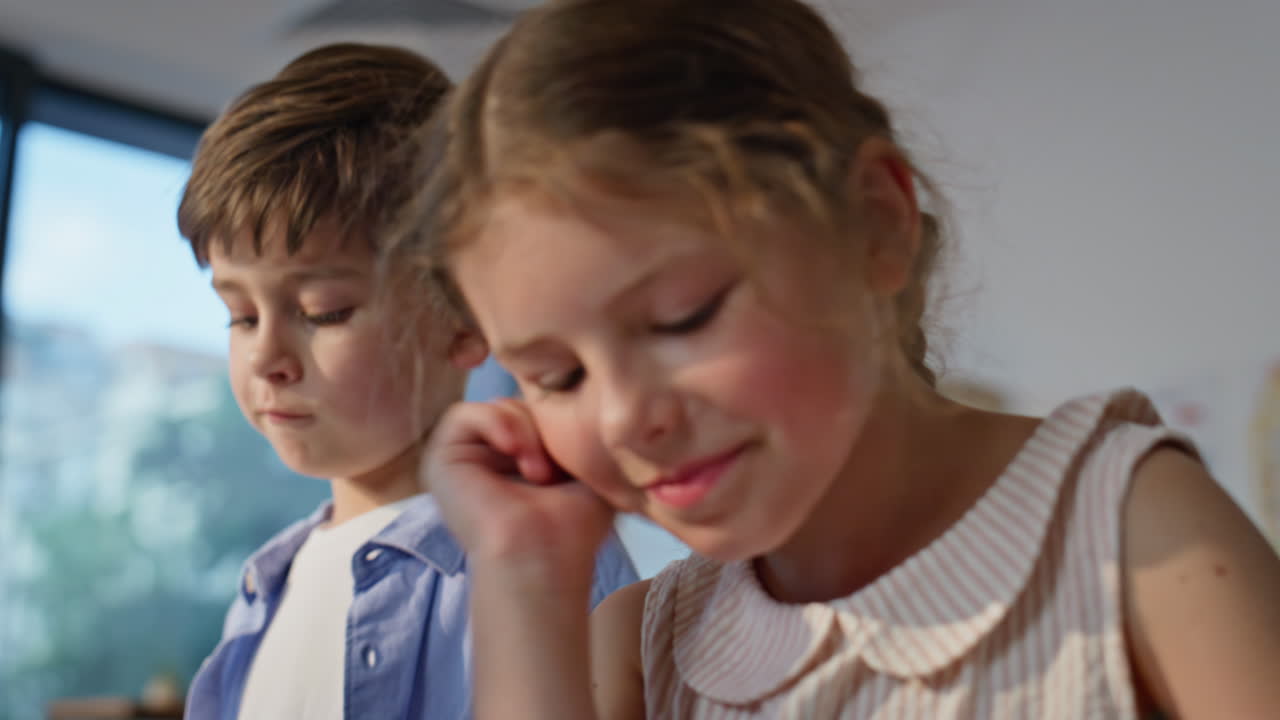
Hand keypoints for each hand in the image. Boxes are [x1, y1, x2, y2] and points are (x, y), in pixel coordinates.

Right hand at [423, 399, 614, 579]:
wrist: (545, 553)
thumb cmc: (573, 526)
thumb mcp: (588, 467)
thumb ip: (581, 434)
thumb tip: (587, 404)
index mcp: (518, 462)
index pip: (536, 411)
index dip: (559, 419)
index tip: (578, 449)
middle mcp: (488, 459)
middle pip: (517, 404)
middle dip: (543, 424)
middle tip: (556, 468)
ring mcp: (463, 459)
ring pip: (496, 407)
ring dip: (524, 429)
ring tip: (539, 470)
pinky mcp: (441, 459)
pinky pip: (464, 413)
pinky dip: (496, 423)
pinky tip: (515, 451)